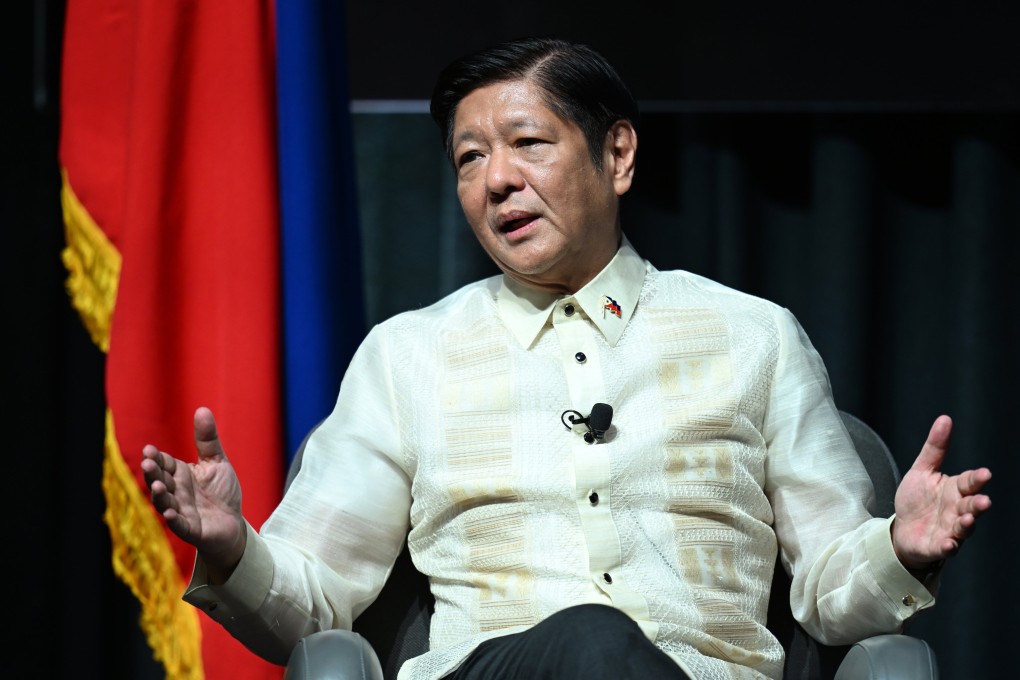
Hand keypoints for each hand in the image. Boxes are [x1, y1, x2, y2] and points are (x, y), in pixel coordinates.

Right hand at [141, 406, 246, 581]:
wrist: (233, 524)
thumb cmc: (221, 492)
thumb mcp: (216, 462)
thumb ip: (208, 440)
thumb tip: (202, 409)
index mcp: (180, 475)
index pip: (164, 463)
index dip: (156, 458)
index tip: (149, 450)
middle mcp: (176, 492)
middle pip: (160, 481)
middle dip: (153, 473)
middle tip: (148, 463)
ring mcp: (181, 511)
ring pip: (165, 502)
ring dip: (159, 495)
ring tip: (156, 485)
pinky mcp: (190, 529)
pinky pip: (179, 525)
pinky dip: (173, 519)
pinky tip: (169, 513)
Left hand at [892, 415, 991, 569]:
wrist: (902, 528)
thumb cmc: (917, 499)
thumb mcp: (922, 471)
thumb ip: (935, 448)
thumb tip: (945, 419)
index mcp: (954, 490)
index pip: (969, 482)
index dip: (976, 479)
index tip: (985, 473)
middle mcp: (956, 510)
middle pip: (971, 506)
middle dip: (978, 504)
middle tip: (984, 501)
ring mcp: (950, 529)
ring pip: (963, 527)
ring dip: (967, 524)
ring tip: (969, 519)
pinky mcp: (938, 546)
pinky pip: (946, 547)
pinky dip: (949, 546)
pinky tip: (949, 543)